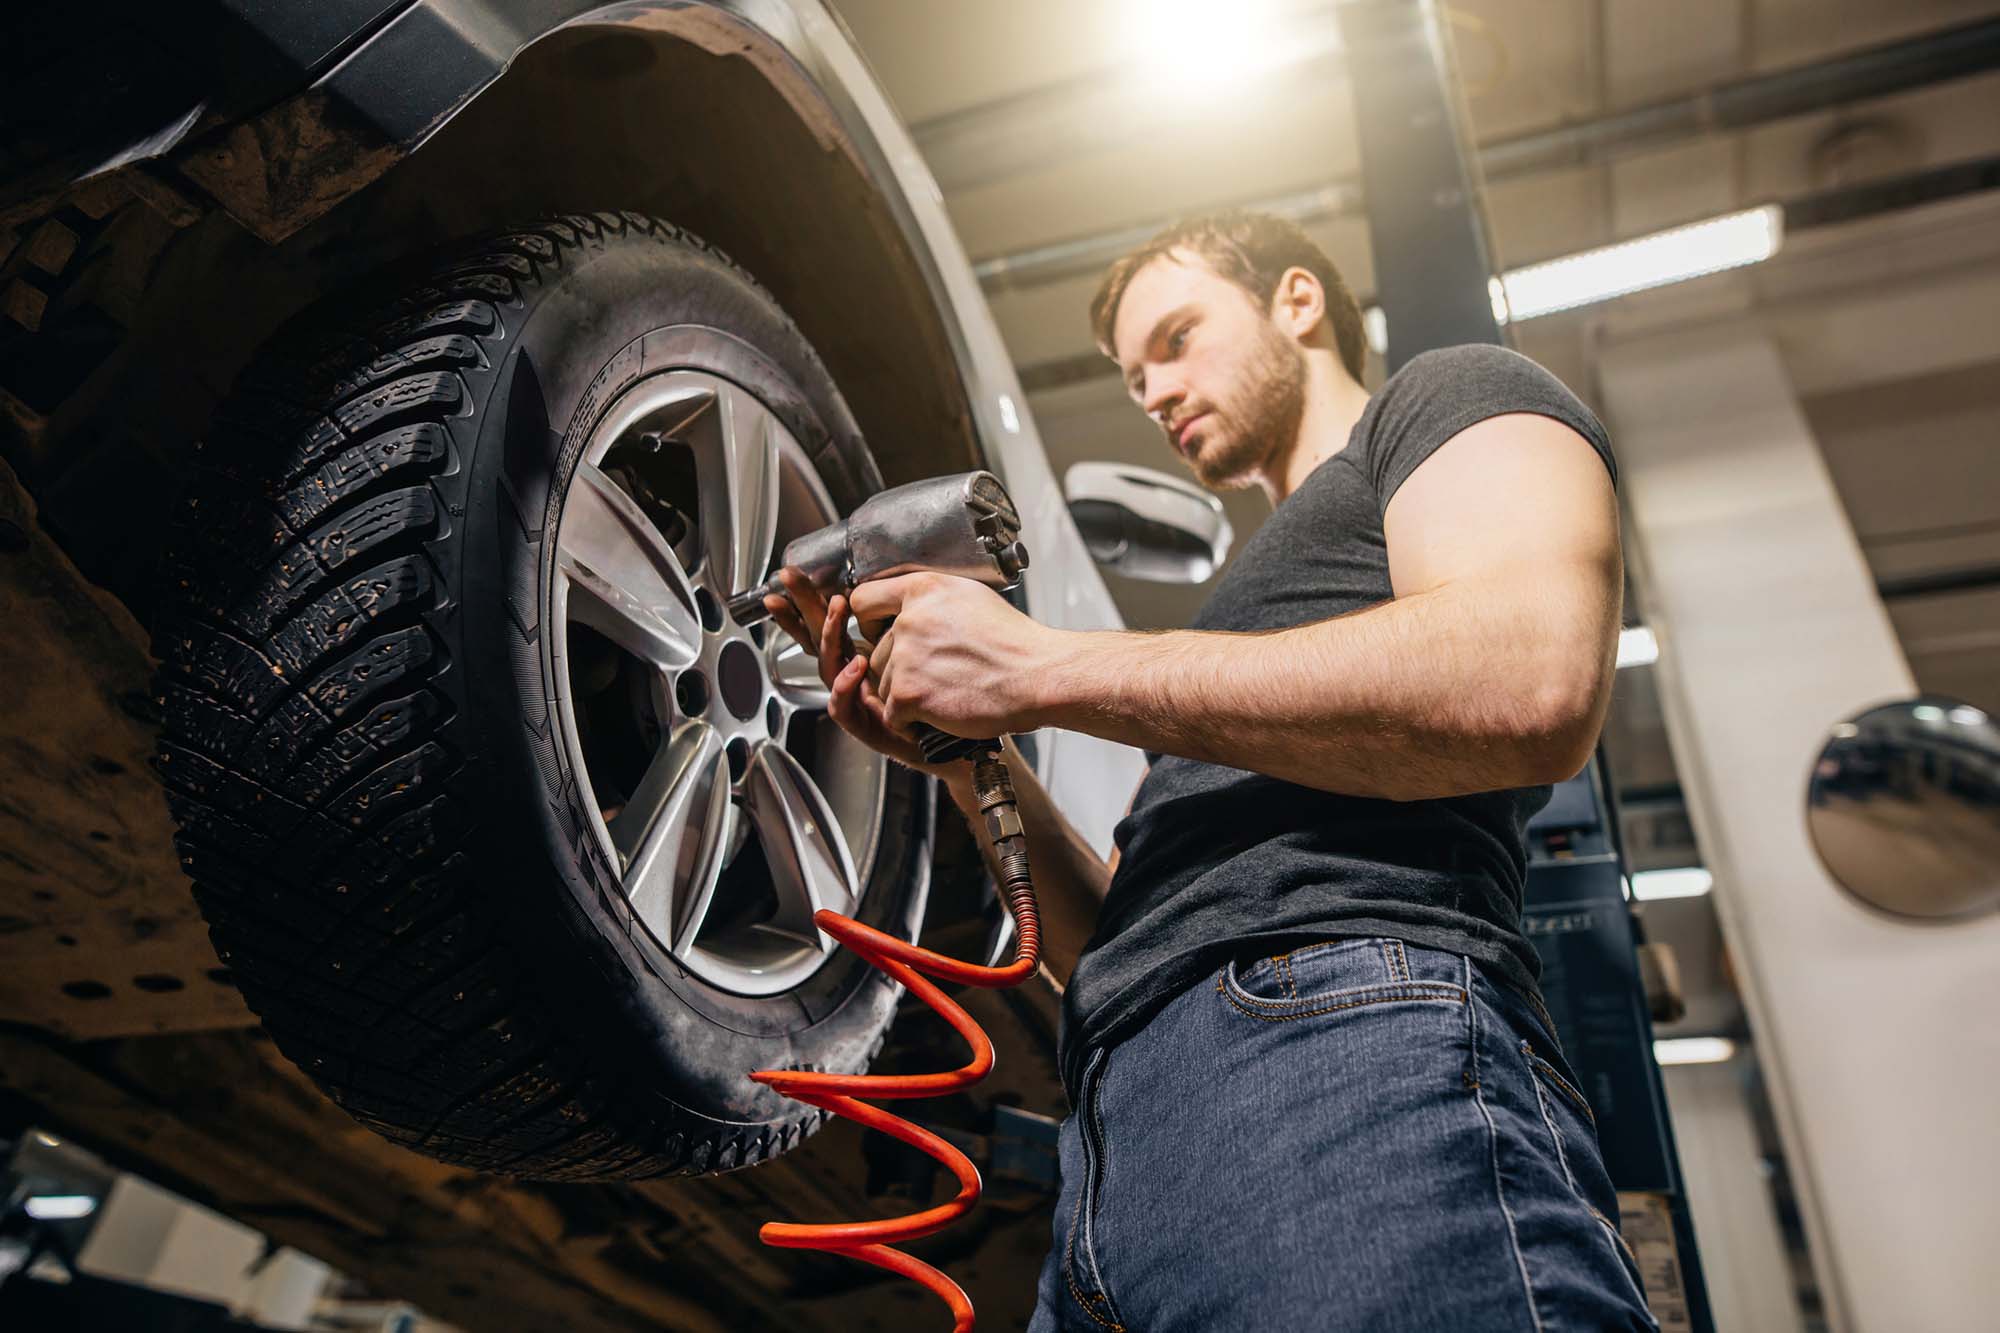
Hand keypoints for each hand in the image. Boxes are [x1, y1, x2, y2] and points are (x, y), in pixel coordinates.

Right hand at [762, 567, 948, 777]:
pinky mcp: (863, 726)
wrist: (955, 740)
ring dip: (829, 637)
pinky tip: (855, 665)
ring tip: (837, 611)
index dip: (806, 601)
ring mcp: (854, 701)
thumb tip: (898, 584)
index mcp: (859, 654)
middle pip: (816, 640)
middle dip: (799, 609)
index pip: (826, 624)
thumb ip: (902, 623)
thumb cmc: (937, 693)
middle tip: (788, 583)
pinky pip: (842, 707)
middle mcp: (851, 677)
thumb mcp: (916, 648)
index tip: (789, 576)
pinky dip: (845, 686)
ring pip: (827, 668)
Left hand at [848, 572, 1059, 738]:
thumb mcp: (970, 598)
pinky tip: (941, 712)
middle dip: (898, 668)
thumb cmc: (1014, 644)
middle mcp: (909, 619)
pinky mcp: (909, 693)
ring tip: (947, 692)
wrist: (1039, 676)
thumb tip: (906, 609)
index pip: (864, 600)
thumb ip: (931, 600)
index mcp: (923, 589)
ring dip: (908, 695)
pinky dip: (912, 721)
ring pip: (884, 684)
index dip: (869, 620)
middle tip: (935, 675)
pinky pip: (892, 713)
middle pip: (875, 651)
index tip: (878, 632)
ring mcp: (906, 656)